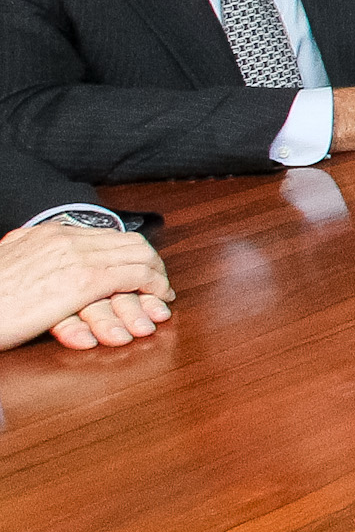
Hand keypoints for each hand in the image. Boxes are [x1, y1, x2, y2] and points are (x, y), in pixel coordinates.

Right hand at [0, 223, 172, 352]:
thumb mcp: (9, 263)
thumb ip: (30, 256)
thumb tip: (36, 258)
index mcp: (49, 234)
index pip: (105, 234)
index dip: (130, 251)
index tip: (139, 268)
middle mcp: (67, 239)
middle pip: (128, 241)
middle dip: (151, 262)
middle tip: (159, 282)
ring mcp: (78, 258)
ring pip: (138, 255)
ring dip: (157, 273)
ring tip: (163, 292)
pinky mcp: (84, 282)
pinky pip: (134, 276)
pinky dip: (153, 285)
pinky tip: (158, 298)